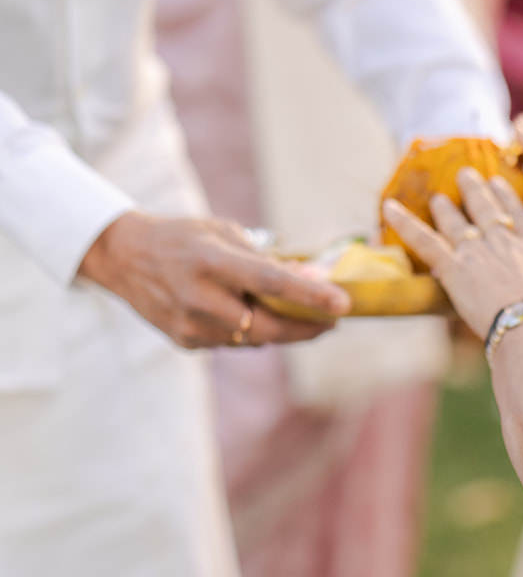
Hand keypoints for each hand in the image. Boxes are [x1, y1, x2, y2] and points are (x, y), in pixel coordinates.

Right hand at [78, 211, 350, 348]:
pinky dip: (248, 331)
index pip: (270, 282)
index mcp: (211, 262)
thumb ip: (265, 258)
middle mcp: (199, 297)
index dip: (310, 295)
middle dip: (307, 327)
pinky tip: (244, 313)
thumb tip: (313, 278)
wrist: (124, 258)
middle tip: (332, 320)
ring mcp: (190, 325)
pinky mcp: (185, 342)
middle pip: (269, 325)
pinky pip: (232, 343)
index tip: (343, 304)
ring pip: (254, 339)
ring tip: (290, 310)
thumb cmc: (184, 239)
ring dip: (278, 327)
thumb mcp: (223, 233)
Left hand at [382, 168, 522, 338]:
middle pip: (486, 209)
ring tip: (438, 194)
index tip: (502, 179)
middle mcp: (503, 240)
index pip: (519, 214)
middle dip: (476, 190)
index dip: (509, 196)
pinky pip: (422, 242)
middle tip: (465, 173)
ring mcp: (476, 251)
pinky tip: (387, 207)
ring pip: (456, 222)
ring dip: (446, 206)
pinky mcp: (452, 268)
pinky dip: (404, 223)